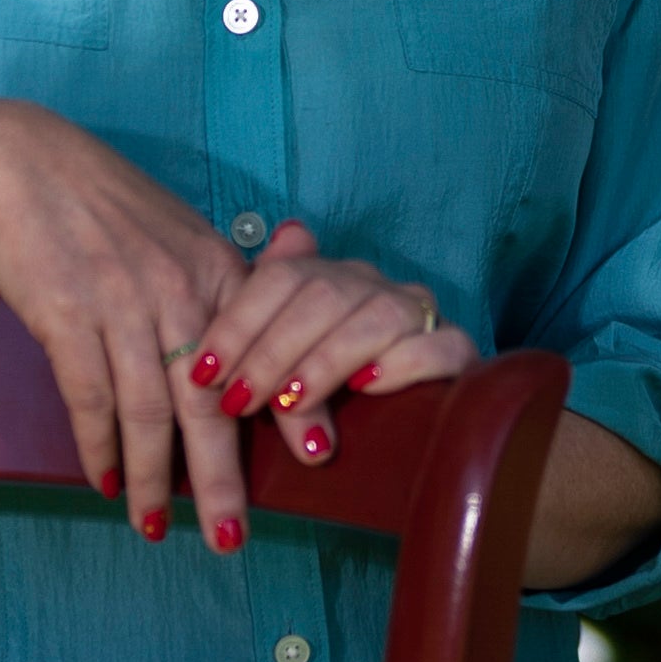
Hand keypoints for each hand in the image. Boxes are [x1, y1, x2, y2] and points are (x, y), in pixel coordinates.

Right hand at [0, 107, 261, 551]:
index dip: (291, 410)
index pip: (265, 354)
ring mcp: (122, 303)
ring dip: (151, 478)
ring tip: (153, 526)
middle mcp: (180, 289)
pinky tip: (104, 480)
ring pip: (147, 412)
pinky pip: (89, 397)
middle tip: (229, 537)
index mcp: (218, 271)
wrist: (23, 166)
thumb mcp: (181, 236)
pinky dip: (97, 445)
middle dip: (222, 478)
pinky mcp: (67, 315)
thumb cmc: (105, 208)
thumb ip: (219, 293)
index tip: (315, 460)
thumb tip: (250, 360)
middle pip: (209, 403)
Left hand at [186, 223, 477, 478]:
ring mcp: (418, 314)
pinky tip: (366, 388)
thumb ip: (265, 312)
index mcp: (327, 277)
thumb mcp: (281, 362)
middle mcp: (372, 286)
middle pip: (322, 293)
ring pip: (376, 315)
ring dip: (324, 362)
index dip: (238, 323)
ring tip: (290, 402)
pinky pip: (438, 344)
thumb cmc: (324, 391)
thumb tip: (285, 234)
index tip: (203, 373)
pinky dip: (400, 364)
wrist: (401, 427)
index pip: (280, 277)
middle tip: (239, 401)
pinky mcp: (457, 351)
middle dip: (272, 351)